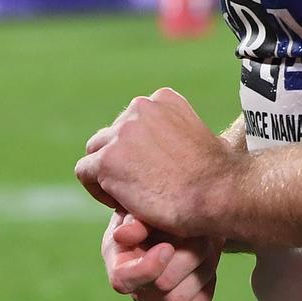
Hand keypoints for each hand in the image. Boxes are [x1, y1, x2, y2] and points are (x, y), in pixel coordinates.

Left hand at [75, 87, 240, 235]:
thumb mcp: (202, 136)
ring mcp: (122, 132)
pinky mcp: (107, 160)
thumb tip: (173, 143)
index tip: (152, 170)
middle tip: (139, 186)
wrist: (215, 193)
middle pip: (113, 133)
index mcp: (163, 98)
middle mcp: (141, 106)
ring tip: (129, 196)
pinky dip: (97, 190)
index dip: (138, 148)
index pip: (133, 119)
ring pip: (96, 150)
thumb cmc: (216, 175)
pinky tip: (122, 203)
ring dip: (107, 172)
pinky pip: (85, 171)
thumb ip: (178, 131)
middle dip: (121, 159)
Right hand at [104, 211, 219, 300]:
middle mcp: (135, 285)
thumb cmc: (167, 205)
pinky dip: (203, 289)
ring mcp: (157, 300)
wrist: (195, 216)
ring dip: (197, 267)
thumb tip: (122, 236)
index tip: (168, 247)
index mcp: (120, 259)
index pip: (122, 280)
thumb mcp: (149, 205)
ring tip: (203, 242)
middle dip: (183, 257)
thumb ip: (137, 219)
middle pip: (159, 288)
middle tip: (194, 232)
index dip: (147, 268)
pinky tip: (206, 264)